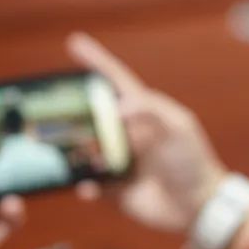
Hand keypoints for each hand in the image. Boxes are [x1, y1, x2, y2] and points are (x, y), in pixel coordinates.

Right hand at [67, 32, 227, 231]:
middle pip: (92, 116)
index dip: (96, 62)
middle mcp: (127, 134)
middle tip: (49, 109)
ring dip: (73, 150)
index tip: (74, 42)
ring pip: (85, 150)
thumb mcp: (178, 128)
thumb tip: (116, 109)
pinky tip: (87, 187)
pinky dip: (84, 185)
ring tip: (62, 150)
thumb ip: (150, 111)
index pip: (116, 81)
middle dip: (71, 111)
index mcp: (143, 113)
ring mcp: (118, 161)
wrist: (198, 205)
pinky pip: (90, 185)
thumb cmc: (193, 161)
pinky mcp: (114, 190)